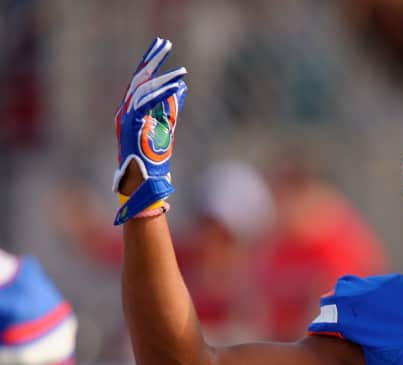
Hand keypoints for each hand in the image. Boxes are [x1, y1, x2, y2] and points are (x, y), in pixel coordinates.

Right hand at [113, 37, 186, 224]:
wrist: (142, 189)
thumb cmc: (153, 165)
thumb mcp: (165, 132)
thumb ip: (171, 110)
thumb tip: (182, 90)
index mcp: (132, 115)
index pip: (142, 85)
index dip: (152, 66)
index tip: (163, 51)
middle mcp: (126, 115)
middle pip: (139, 81)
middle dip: (152, 61)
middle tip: (164, 43)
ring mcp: (127, 120)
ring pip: (144, 91)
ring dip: (163, 79)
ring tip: (181, 71)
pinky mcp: (132, 128)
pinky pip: (147, 106)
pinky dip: (161, 95)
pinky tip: (176, 87)